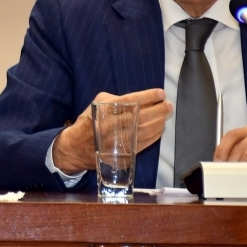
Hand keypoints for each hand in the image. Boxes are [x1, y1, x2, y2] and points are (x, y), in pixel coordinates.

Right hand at [51, 89, 170, 175]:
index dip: (149, 96)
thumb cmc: (91, 120)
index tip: (160, 93)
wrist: (78, 146)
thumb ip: (117, 98)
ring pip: (146, 131)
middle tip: (168, 105)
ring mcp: (120, 141)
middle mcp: (114, 125)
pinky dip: (155, 135)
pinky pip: (144, 143)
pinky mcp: (124, 153)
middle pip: (142, 117)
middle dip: (159, 110)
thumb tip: (140, 99)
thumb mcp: (99, 103)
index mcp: (107, 110)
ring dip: (159, 123)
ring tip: (165, 116)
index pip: (133, 100)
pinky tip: (159, 128)